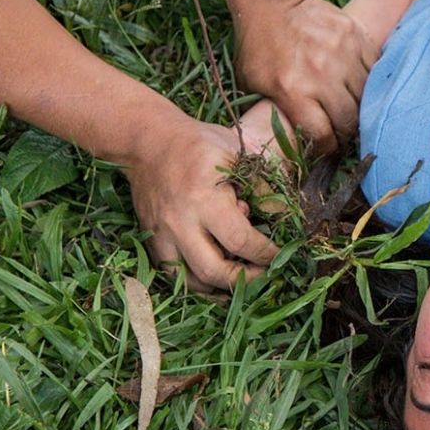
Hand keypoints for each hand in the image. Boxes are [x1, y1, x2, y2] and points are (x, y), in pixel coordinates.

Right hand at [123, 111, 276, 291]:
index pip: (240, 241)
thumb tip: (281, 218)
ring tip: (240, 277)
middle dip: (244, 280)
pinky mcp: (151, 240)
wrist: (148, 142)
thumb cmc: (198, 144)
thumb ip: (260, 185)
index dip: (265, 254)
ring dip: (219, 287)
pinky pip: (172, 274)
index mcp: (204, 198)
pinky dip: (195, 282)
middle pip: (213, 272)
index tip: (280, 255)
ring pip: (189, 282)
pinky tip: (215, 276)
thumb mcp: (236, 153)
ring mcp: (161, 235)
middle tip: (264, 274)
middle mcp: (179, 222)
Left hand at [235, 0, 375, 153]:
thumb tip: (289, 139)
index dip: (325, 148)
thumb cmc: (257, 46)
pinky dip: (368, 82)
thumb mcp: (252, 84)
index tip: (324, 147)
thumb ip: (273, 111)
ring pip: (365, 96)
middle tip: (341, 132)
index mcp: (292, 91)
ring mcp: (341, 54)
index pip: (323, 135)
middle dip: (346, 132)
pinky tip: (358, 85)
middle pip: (348, 120)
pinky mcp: (355, 36)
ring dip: (360, 108)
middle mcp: (320, 74)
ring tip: (350, 109)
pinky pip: (373, 69)